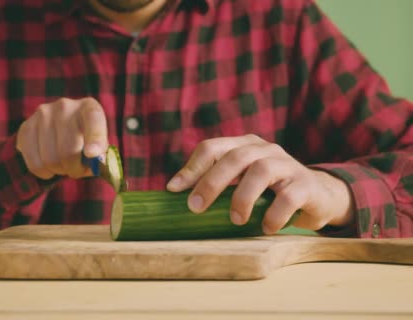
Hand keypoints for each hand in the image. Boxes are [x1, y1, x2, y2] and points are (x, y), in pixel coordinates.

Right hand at [16, 97, 107, 179]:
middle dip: (74, 169)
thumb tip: (94, 162)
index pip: (94, 120)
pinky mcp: (26, 127)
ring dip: (58, 171)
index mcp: (89, 108)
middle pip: (68, 150)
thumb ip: (100, 157)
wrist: (58, 132)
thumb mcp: (98, 147)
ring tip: (63, 165)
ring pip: (50, 159)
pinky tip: (48, 167)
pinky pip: (34, 162)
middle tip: (76, 170)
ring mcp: (43, 114)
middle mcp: (65, 106)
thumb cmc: (84, 143)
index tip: (92, 154)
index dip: (94, 138)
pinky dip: (43, 172)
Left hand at [166, 134, 354, 233]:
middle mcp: (264, 150)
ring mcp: (287, 164)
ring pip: (261, 171)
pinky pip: (288, 196)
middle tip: (195, 207)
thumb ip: (217, 184)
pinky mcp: (306, 184)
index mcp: (244, 146)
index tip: (173, 189)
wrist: (319, 197)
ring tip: (235, 220)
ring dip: (242, 197)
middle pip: (234, 157)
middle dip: (211, 182)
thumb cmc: (269, 192)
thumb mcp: (242, 182)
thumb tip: (175, 196)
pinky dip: (273, 215)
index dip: (191, 167)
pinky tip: (265, 228)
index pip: (212, 147)